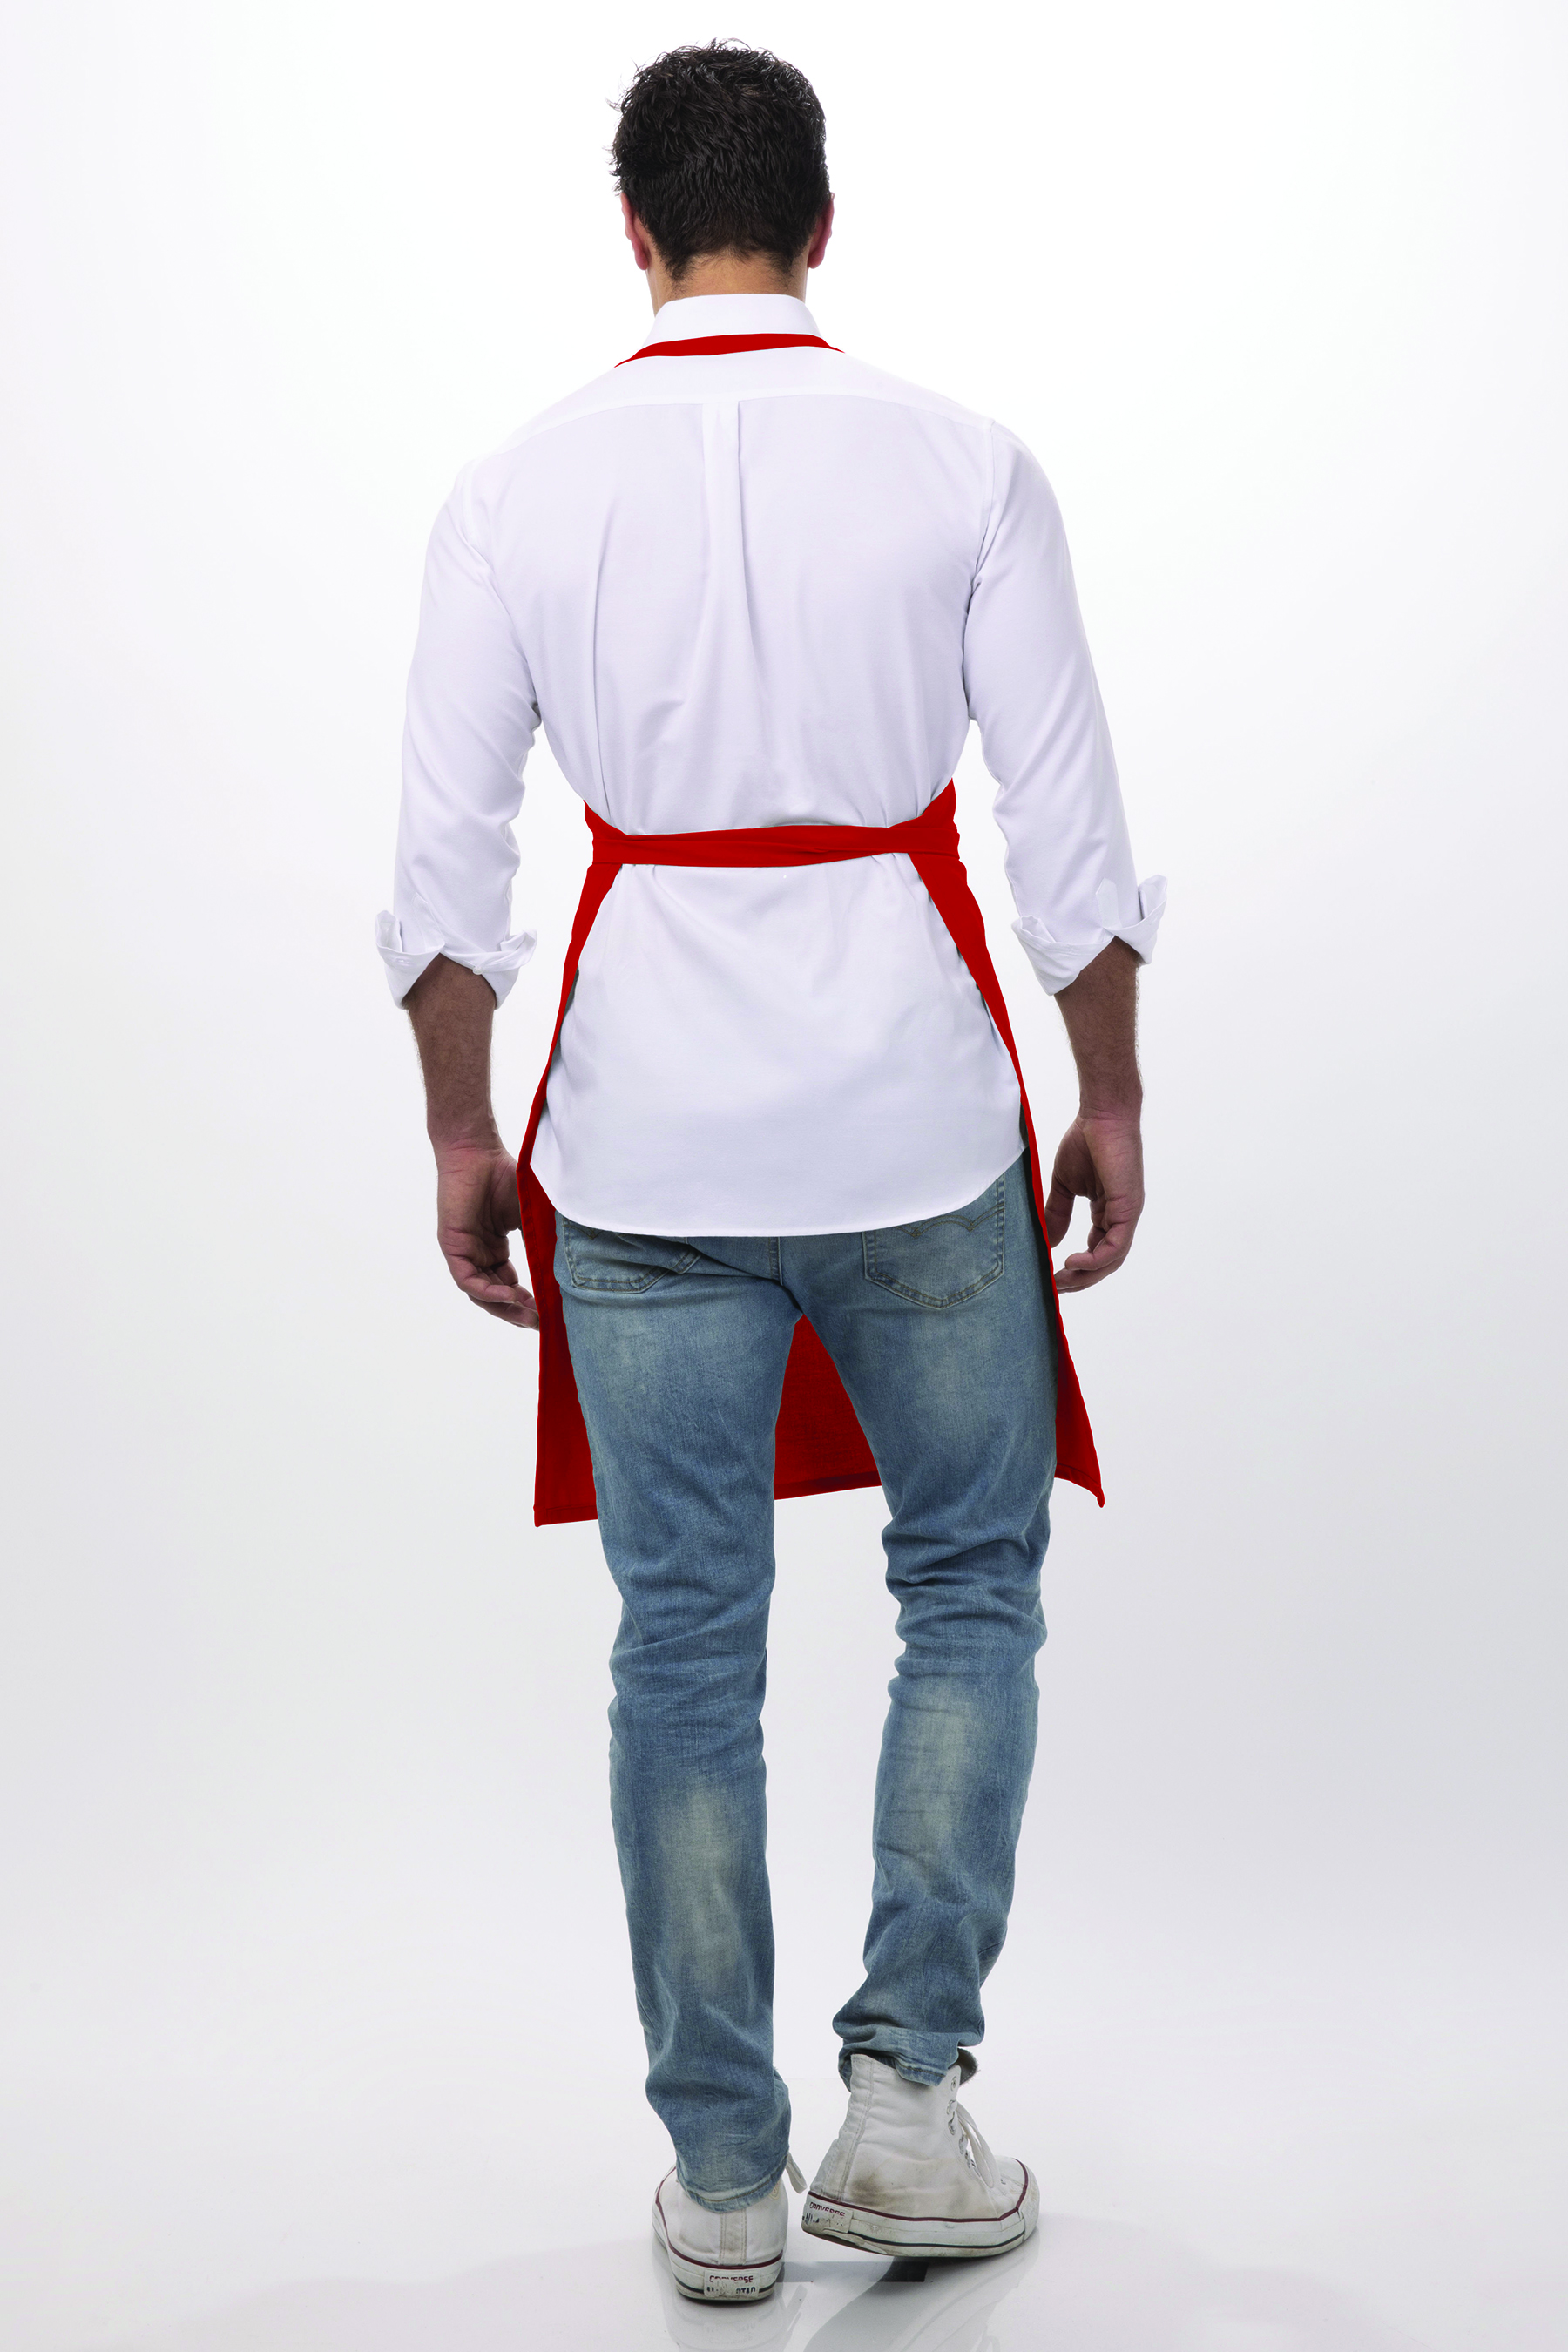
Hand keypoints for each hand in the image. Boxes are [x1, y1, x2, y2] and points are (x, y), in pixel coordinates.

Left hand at [433, 1141, 538, 1327]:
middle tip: (541, 1325)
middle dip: (518, 1312)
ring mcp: (464, 1251)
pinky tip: (511, 1296)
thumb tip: (577, 1266)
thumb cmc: (506, 1175)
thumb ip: (545, 1239)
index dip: (529, 1301)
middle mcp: (478, 1253)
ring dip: (504, 1307)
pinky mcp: (452, 1246)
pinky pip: (468, 1280)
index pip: (510, 1284)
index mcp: (495, 1247)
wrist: (477, 1151)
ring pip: (481, 1293)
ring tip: (529, 1316)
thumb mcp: (533, 1214)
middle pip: (496, 1295)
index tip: (550, 1314)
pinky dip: (488, 1292)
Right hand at [1044, 1111, 1143, 1291]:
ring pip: (1112, 1259)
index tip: (1052, 1276)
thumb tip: (1050, 1241)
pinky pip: (1115, 1246)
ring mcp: (1127, 1214)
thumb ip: (1058, 1213)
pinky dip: (1095, 1260)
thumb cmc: (1085, 1141)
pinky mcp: (1129, 1208)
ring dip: (1086, 1275)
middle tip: (1055, 1288)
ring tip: (1061, 1281)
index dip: (1077, 1268)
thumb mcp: (1064, 1185)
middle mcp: (1121, 1217)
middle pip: (1105, 1262)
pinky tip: (1072, 1262)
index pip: (1097, 1250)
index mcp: (1108, 1212)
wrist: (1101, 1115)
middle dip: (1080, 1279)